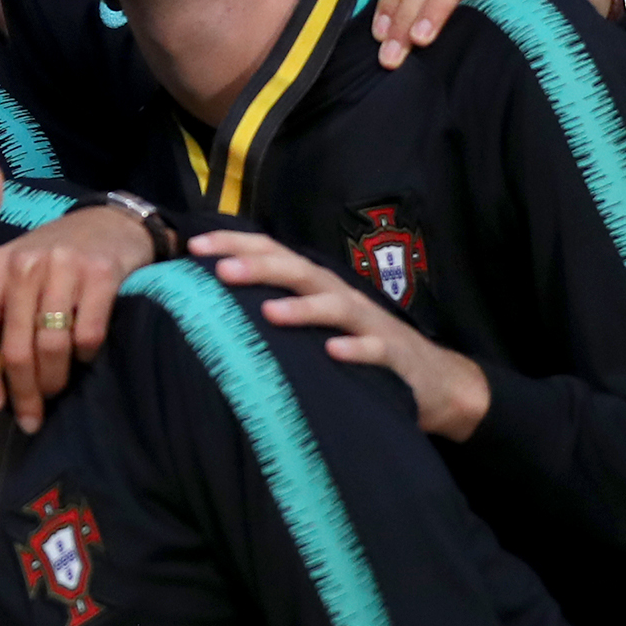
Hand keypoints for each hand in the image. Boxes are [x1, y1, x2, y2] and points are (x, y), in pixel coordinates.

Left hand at [0, 204, 153, 431]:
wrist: (106, 223)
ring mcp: (64, 266)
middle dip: (23, 392)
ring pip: (51, 346)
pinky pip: (88, 335)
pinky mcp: (102, 274)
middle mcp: (24, 263)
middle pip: (15, 346)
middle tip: (31, 417)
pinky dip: (85, 357)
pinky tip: (84, 358)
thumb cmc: (49, 259)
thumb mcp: (6, 281)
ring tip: (55, 391)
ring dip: (53, 381)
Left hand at [192, 230, 488, 438]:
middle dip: (260, 267)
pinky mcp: (393, 357)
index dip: (234, 245)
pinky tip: (332, 352)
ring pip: (335, 307)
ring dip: (302, 308)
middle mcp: (339, 296)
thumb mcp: (312, 323)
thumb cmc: (355, 345)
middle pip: (298, 271)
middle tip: (220, 270)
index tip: (192, 247)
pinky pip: (374, 350)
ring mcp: (368, 324)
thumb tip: (206, 304)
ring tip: (269, 312)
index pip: (272, 254)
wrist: (433, 380)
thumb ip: (271, 308)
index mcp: (315, 285)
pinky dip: (354, 349)